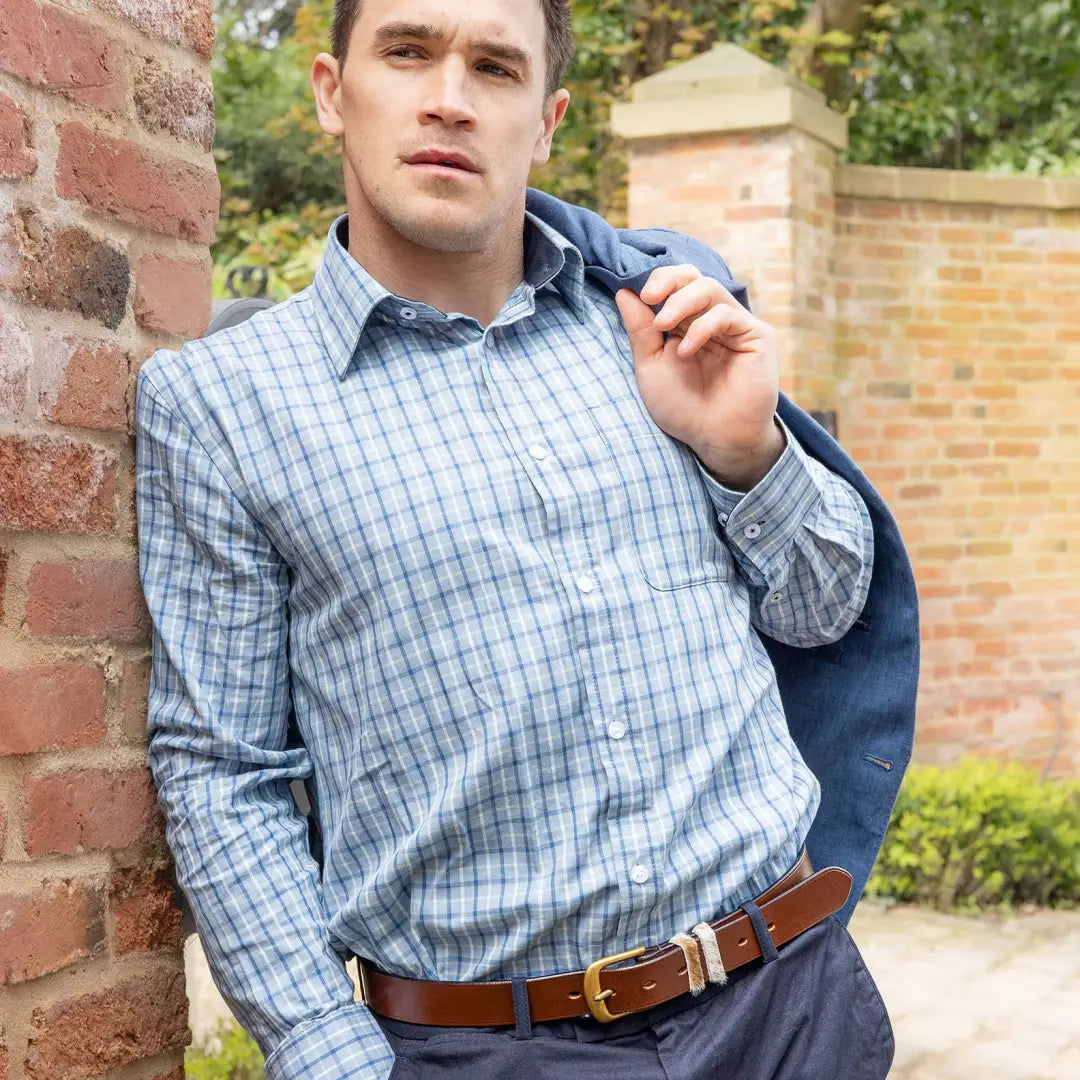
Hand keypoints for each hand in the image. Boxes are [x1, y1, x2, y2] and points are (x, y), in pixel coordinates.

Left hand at [614, 264, 783, 490]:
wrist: (713, 438)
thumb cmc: (683, 408)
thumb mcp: (651, 366)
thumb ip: (641, 330)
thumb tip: (624, 292)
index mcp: (686, 323)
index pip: (675, 285)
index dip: (658, 281)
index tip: (640, 295)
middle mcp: (711, 320)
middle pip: (693, 277)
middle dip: (668, 280)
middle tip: (649, 297)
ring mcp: (735, 326)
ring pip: (709, 289)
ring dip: (680, 302)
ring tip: (663, 326)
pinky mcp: (756, 336)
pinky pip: (726, 314)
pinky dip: (701, 327)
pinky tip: (686, 351)